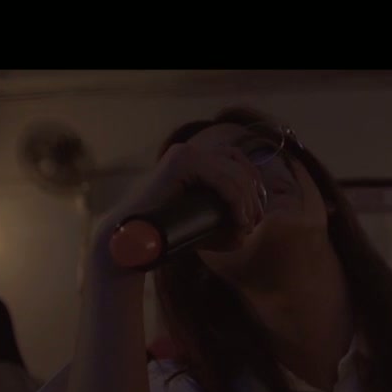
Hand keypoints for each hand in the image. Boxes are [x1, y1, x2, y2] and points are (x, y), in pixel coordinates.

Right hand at [90, 138, 265, 275]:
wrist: (134, 240)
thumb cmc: (167, 235)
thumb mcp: (202, 225)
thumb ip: (223, 222)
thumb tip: (249, 228)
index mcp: (194, 158)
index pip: (237, 161)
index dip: (254, 185)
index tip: (257, 215)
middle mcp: (190, 150)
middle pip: (239, 165)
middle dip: (254, 194)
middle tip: (255, 222)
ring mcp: (185, 153)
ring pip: (234, 173)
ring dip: (247, 200)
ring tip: (246, 224)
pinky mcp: (181, 163)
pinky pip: (222, 178)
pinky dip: (236, 199)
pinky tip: (240, 218)